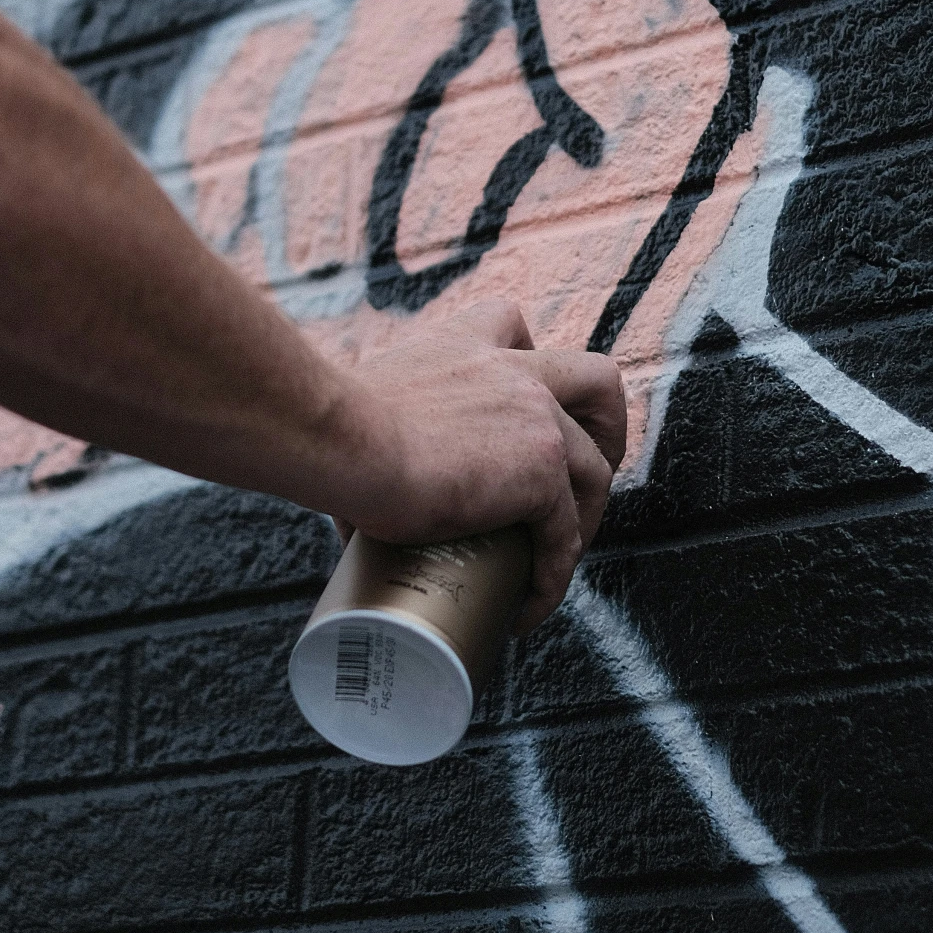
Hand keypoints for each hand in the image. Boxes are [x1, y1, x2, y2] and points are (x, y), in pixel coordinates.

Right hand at [318, 299, 625, 629]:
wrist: (339, 439)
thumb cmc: (327, 433)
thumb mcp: (362, 408)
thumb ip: (376, 435)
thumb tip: (355, 503)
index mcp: (464, 345)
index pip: (514, 327)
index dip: (530, 363)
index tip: (519, 406)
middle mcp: (512, 368)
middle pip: (596, 380)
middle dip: (605, 431)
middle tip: (575, 484)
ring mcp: (537, 414)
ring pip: (596, 467)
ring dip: (583, 520)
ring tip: (547, 564)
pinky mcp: (543, 467)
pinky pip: (566, 533)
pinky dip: (553, 576)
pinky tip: (527, 605)